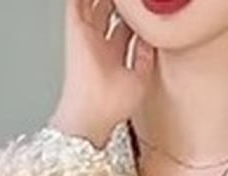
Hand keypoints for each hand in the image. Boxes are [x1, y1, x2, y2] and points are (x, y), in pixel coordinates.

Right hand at [49, 0, 156, 149]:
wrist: (92, 112)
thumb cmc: (111, 106)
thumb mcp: (140, 81)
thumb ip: (145, 58)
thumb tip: (152, 39)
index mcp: (112, 56)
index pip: (124, 28)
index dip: (134, 16)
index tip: (142, 9)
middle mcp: (98, 45)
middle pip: (108, 12)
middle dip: (120, 4)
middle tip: (129, 1)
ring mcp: (86, 36)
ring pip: (95, 4)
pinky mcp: (75, 28)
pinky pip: (76, 2)